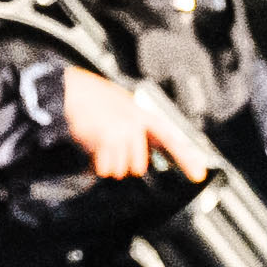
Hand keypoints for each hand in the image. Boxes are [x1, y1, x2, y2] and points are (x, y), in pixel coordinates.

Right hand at [52, 66, 183, 181]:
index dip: (186, 158)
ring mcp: (124, 131)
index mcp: (141, 115)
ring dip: (107, 164)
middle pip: (138, 166)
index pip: (169, 139)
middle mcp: (136, 123)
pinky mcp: (110, 139)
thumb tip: (136, 161)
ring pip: (122, 169)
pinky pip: (105, 169)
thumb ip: (132, 132)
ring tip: (95, 145)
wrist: (67, 92)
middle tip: (106, 147)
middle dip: (122, 162)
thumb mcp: (117, 110)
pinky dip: (94, 165)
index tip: (199, 174)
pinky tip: (88, 149)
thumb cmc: (88, 102)